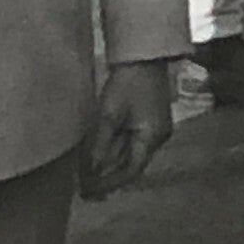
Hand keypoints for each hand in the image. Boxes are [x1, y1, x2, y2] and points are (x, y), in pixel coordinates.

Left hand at [79, 60, 172, 200]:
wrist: (143, 51)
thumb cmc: (127, 81)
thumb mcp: (109, 113)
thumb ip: (101, 145)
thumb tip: (91, 172)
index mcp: (152, 138)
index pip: (131, 170)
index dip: (110, 183)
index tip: (89, 191)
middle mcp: (157, 137)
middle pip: (132, 164)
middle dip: (109, 175)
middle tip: (86, 188)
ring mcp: (155, 126)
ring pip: (131, 153)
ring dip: (111, 162)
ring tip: (88, 173)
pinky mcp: (149, 117)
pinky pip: (132, 141)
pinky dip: (116, 148)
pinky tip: (101, 152)